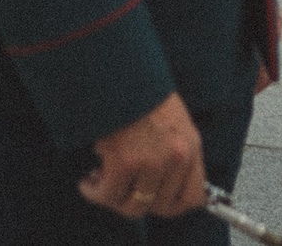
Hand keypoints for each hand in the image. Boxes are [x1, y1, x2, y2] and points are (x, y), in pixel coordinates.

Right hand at [80, 93, 203, 219]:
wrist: (122, 74)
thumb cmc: (144, 96)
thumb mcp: (175, 123)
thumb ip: (176, 155)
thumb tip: (164, 187)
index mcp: (191, 147)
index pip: (192, 197)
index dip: (171, 206)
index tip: (155, 202)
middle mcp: (175, 158)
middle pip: (159, 206)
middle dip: (137, 201)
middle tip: (122, 189)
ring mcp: (151, 162)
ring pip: (132, 206)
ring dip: (113, 198)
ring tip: (101, 183)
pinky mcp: (123, 163)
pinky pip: (107, 195)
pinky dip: (93, 192)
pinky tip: (89, 181)